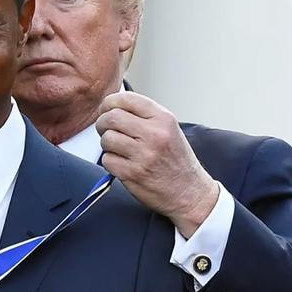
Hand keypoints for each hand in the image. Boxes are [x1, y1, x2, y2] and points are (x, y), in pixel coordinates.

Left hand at [95, 92, 218, 237]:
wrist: (189, 193)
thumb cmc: (177, 161)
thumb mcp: (169, 129)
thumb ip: (144, 116)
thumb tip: (114, 106)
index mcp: (163, 119)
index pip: (127, 99)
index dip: (110, 102)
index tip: (106, 109)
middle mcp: (154, 134)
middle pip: (112, 117)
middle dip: (103, 123)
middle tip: (105, 129)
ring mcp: (143, 155)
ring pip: (107, 138)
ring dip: (107, 144)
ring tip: (118, 148)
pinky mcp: (132, 173)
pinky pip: (107, 159)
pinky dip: (110, 161)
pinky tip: (122, 163)